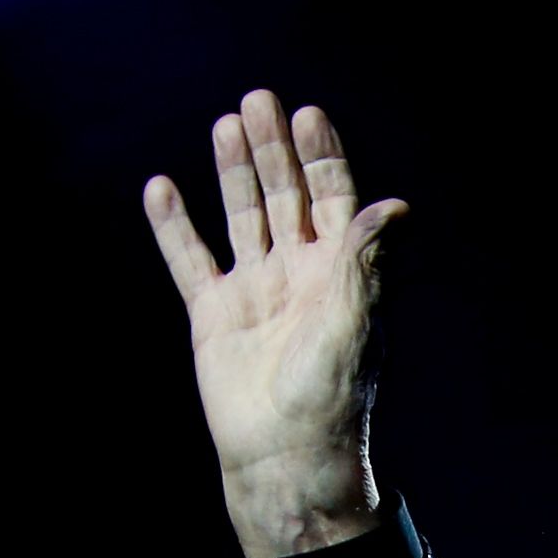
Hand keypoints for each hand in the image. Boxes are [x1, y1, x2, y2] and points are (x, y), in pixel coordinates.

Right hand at [145, 87, 407, 557]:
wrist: (287, 457)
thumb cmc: (331, 397)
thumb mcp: (355, 322)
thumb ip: (367, 261)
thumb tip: (396, 205)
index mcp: (340, 274)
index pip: (334, 199)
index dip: (322, 157)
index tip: (309, 113)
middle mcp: (298, 275)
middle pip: (285, 196)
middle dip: (274, 151)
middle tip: (259, 100)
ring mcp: (255, 293)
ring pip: (242, 218)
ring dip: (235, 173)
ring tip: (226, 124)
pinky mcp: (213, 316)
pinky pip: (189, 260)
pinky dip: (174, 226)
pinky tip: (161, 187)